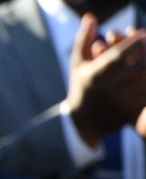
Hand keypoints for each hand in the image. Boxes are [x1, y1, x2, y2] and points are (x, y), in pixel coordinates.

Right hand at [66, 13, 145, 147]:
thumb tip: (90, 17)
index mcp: (97, 73)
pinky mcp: (130, 111)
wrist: (83, 122)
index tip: (141, 34)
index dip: (137, 39)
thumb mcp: (78, 64)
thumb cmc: (81, 86)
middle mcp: (110, 87)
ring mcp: (122, 100)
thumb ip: (84, 39)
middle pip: (142, 63)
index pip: (123, 51)